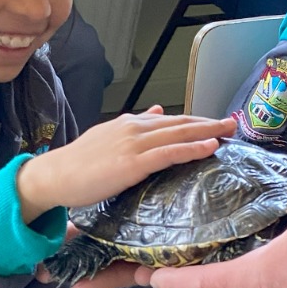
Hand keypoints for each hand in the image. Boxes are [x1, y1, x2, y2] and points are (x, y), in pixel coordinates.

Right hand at [16, 106, 235, 223]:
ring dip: (208, 130)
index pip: (168, 119)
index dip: (194, 120)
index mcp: (128, 124)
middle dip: (208, 121)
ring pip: (179, 133)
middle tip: (232, 121)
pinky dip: (193, 148)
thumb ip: (133, 127)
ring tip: (229, 130)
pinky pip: (170, 152)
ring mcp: (134, 144)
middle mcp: (134, 128)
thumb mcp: (107, 139)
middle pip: (179, 122)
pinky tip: (211, 147)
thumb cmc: (77, 165)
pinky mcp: (133, 162)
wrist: (54, 176)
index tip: (214, 122)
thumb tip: (155, 112)